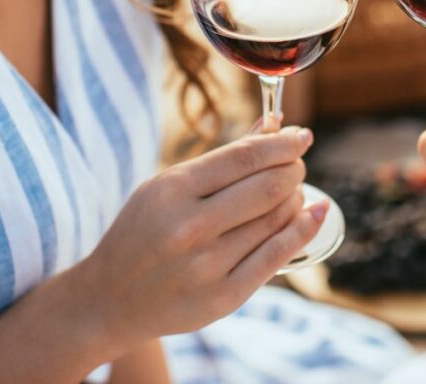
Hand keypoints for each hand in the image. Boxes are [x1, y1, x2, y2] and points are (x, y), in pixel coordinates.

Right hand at [74, 120, 324, 351]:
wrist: (110, 299)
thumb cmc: (143, 231)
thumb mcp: (167, 186)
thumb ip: (223, 158)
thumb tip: (275, 124)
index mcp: (172, 191)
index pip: (245, 157)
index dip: (282, 143)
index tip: (302, 135)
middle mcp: (190, 227)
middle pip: (268, 187)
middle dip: (294, 168)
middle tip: (298, 162)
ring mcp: (207, 266)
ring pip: (276, 219)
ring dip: (296, 197)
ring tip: (293, 189)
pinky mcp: (223, 297)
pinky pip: (278, 256)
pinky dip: (304, 229)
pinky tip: (315, 212)